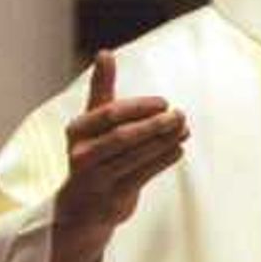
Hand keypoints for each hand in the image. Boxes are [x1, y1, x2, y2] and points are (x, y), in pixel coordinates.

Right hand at [59, 49, 188, 261]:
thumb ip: (100, 89)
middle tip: (180, 115)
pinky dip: (162, 161)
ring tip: (184, 129)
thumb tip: (104, 52)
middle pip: (122, 137)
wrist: (80, 209)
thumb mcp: (91, 123)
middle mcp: (81, 156)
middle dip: (154, 125)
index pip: (109, 114)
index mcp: (76, 132)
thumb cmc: (91, 156)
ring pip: (135, 157)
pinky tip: (178, 149)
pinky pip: (142, 176)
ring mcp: (96, 179)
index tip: (164, 102)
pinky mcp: (112, 198)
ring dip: (164, 142)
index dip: (139, 107)